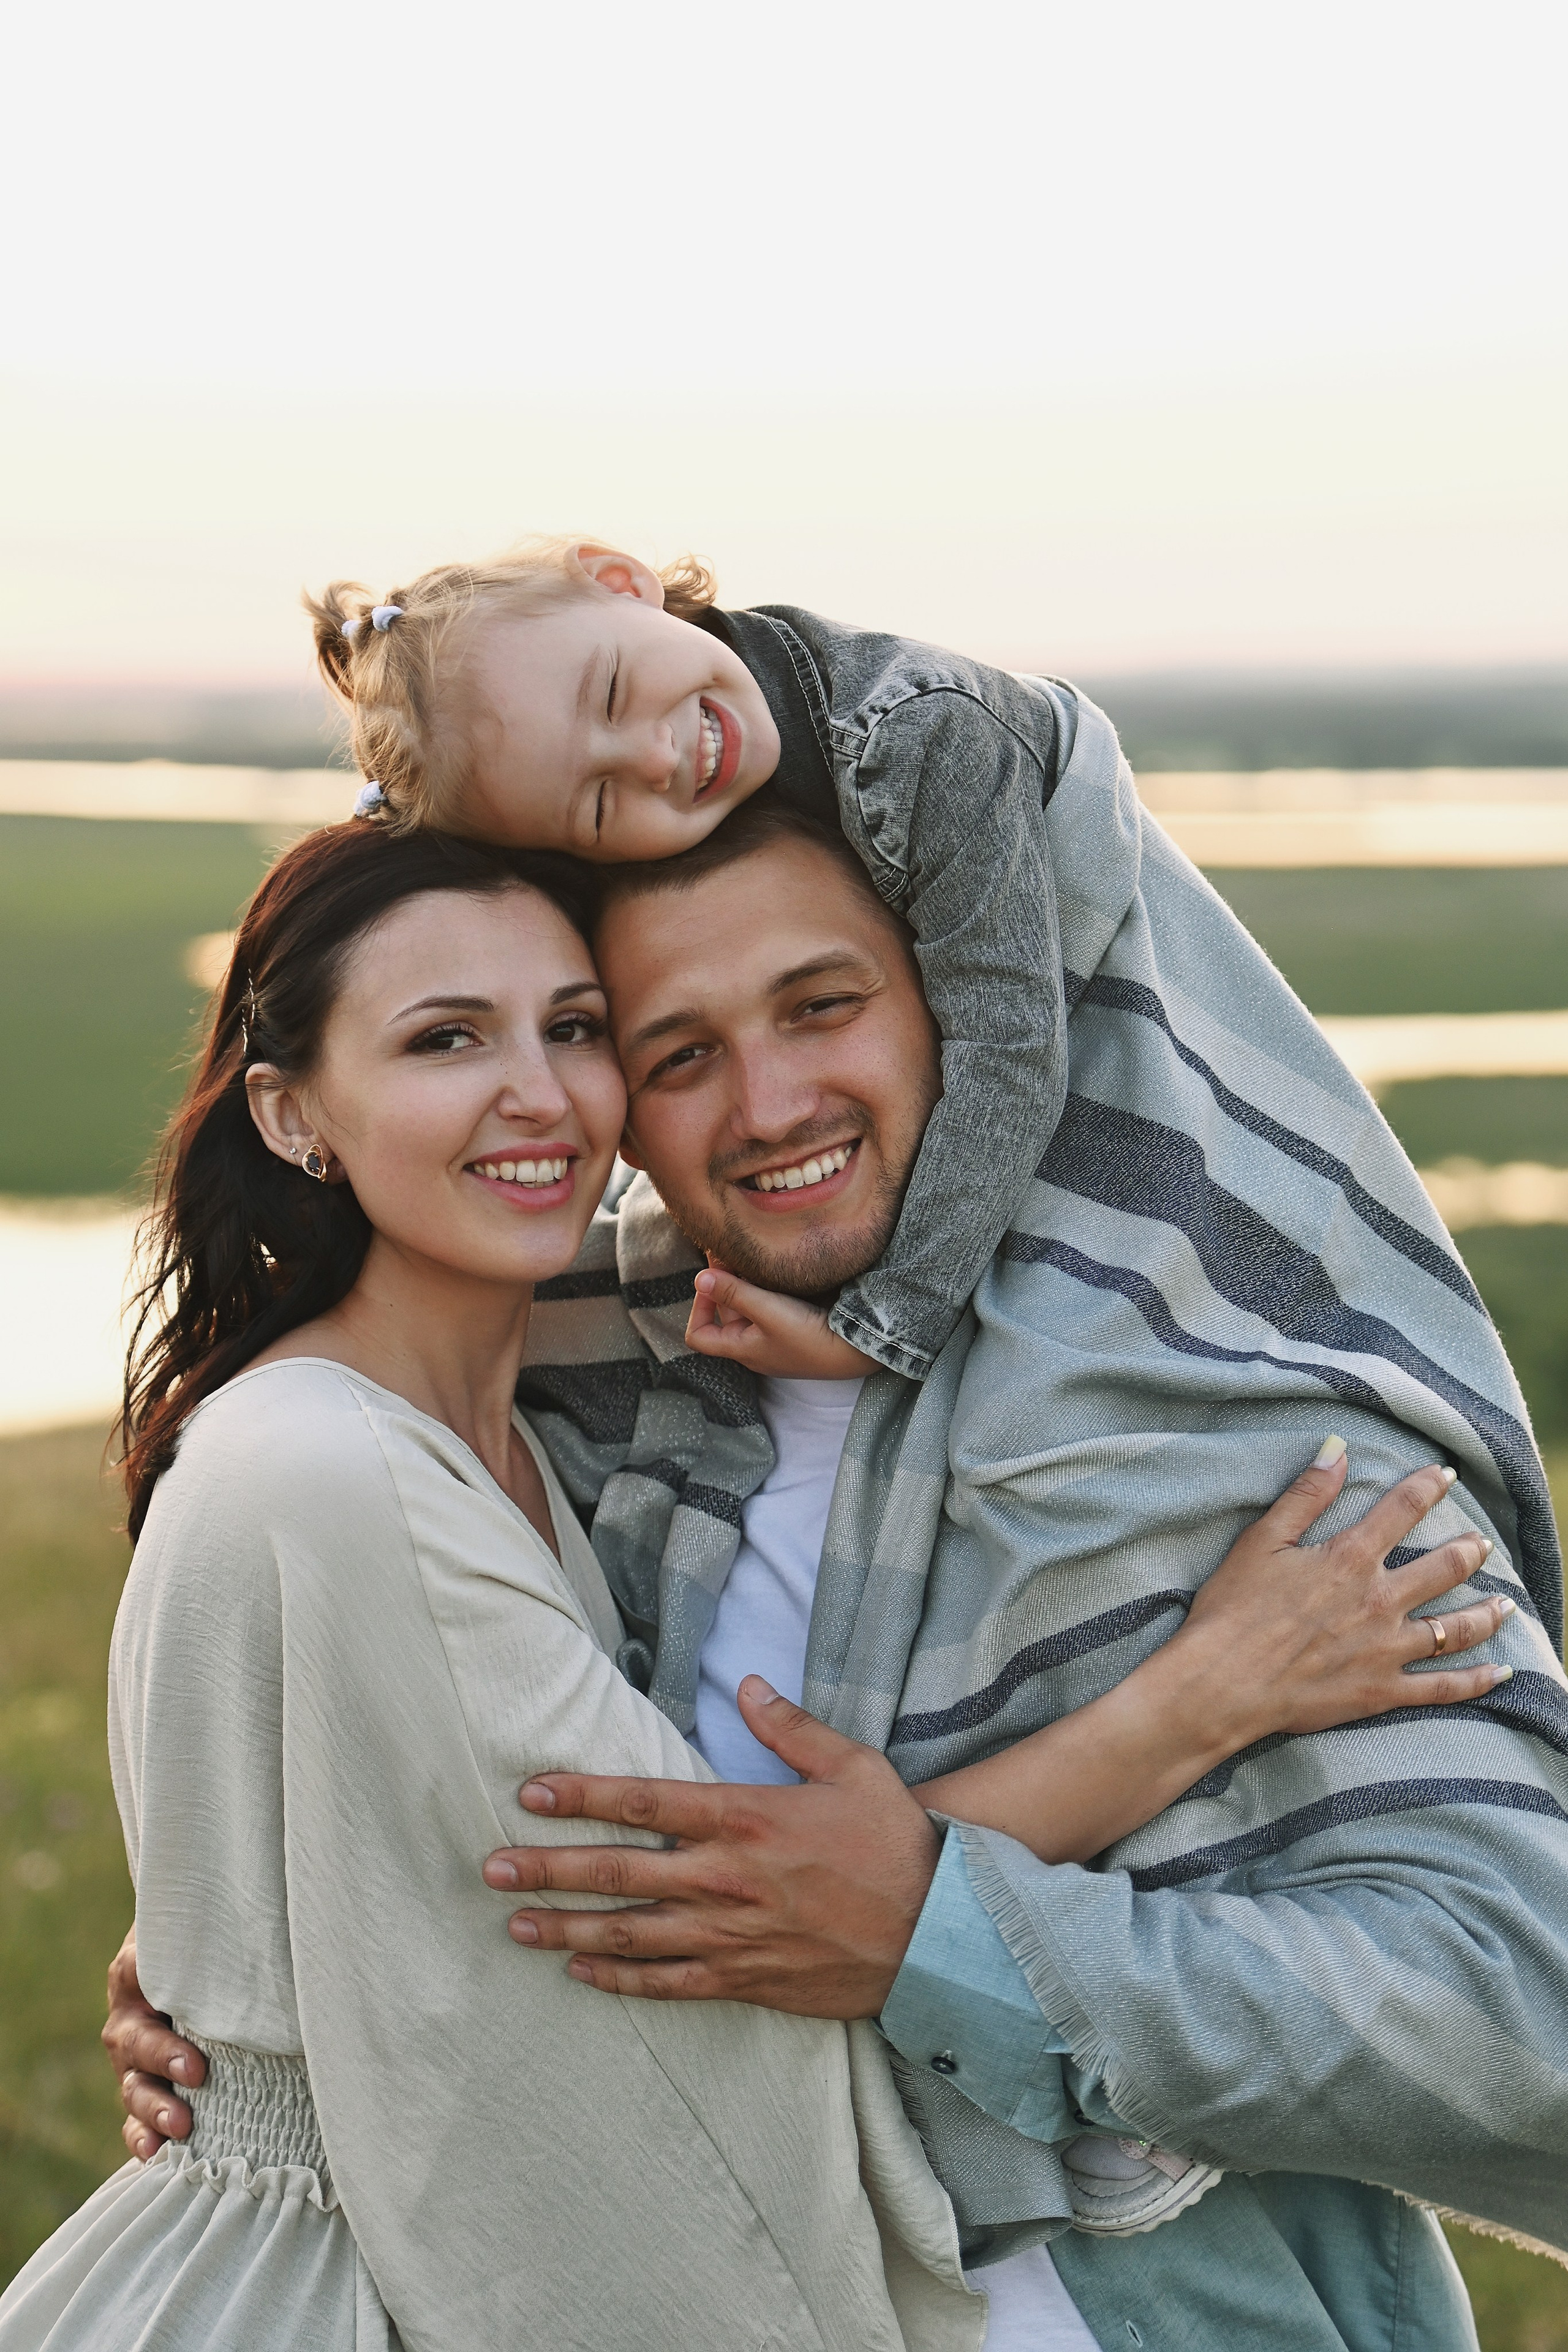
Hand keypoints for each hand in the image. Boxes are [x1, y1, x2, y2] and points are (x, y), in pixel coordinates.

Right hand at [102, 1924, 204, 2161]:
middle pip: (137, 2050)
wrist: (190, 1956)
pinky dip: (142, 2137)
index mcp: (134, 1976)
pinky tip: (156, 2156)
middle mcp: (130, 2021)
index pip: (138, 1993)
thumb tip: (252, 1935)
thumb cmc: (202, 1939)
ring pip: (135, 2089)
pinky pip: (135, 2119)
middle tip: (196, 2079)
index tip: (197, 2063)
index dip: (165, 2028)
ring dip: (153, 2112)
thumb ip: (209, 1940)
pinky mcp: (145, 2087)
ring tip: (178, 2129)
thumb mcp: (199, 1930)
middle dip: (163, 2069)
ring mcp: (133, 2061)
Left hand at [482, 1678, 940, 2014]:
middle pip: (619, 1872)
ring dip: (567, 1929)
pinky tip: (581, 1974)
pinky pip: (669, 1985)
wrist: (940, 1935)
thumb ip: (792, 1728)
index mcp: (746, 1818)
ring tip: (515, 1925)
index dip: (583, 1796)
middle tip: (491, 1868)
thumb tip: (748, 1687)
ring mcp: (732, 1936)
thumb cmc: (896, 1843)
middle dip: (549, 1868)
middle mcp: (727, 1879)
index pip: (645, 1802)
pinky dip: (621, 1981)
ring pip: (630, 1934)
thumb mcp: (854, 1768)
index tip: (532, 1793)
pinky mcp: (745, 1980)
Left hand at [685, 1258, 876, 1379]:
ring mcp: (775, 1336)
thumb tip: (698, 1278)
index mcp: (740, 1348)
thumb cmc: (808, 1337)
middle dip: (725, 1281)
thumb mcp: (767, 1311)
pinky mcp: (795, 1326)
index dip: (697, 1307)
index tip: (711, 1282)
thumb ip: (733, 1292)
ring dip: (747, 1280)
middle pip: (725, 1311)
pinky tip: (775, 1268)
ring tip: (751, 1254)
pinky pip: (771, 1304)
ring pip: (749, 1304)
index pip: (698, 1335)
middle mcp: (754, 1344)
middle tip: (730, 1250)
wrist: (855, 1350)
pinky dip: (768, 1286)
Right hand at [1180, 1445, 1515, 1747]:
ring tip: (1505, 1604)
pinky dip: (1476, 1681)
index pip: (1402, 1511)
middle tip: (1483, 1542)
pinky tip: (1500, 1673)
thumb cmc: (1233, 1610)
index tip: (1447, 1476)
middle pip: (1444, 1568)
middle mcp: (1380, 1601)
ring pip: (1455, 1628)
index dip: (1428, 1488)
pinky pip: (1442, 1688)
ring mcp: (1387, 1649)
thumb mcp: (1261, 1540)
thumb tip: (1337, 1448)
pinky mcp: (1382, 1691)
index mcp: (1350, 1558)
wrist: (1224, 1683)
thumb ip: (1305, 1495)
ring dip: (1486, 1613)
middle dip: (1469, 1550)